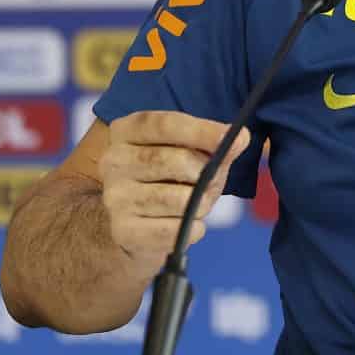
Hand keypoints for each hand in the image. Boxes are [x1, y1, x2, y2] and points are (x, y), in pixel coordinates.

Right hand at [94, 110, 243, 273]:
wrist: (133, 224)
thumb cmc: (166, 179)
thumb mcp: (188, 153)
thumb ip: (214, 145)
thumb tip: (240, 138)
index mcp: (126, 130)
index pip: (165, 124)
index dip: (202, 130)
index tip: (235, 137)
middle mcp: (113, 160)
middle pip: (176, 161)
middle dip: (207, 172)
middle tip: (215, 180)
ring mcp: (116, 197)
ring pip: (180, 199)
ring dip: (202, 203)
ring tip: (199, 203)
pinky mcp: (124, 230)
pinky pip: (177, 230)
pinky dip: (194, 228)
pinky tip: (186, 224)